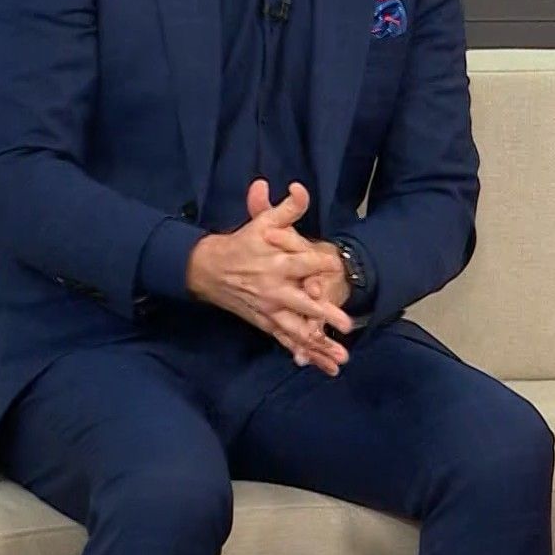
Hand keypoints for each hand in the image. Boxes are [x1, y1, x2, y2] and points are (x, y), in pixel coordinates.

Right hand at [253, 186, 357, 373]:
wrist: (208, 269)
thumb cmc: (242, 243)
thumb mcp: (262, 223)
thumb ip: (286, 209)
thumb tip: (299, 188)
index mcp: (276, 263)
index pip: (303, 263)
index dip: (321, 264)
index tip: (337, 268)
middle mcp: (274, 290)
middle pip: (302, 304)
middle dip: (324, 314)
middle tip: (346, 324)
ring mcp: (270, 310)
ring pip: (297, 330)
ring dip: (320, 345)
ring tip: (341, 357)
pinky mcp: (266, 323)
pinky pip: (287, 341)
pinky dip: (304, 353)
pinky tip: (323, 366)